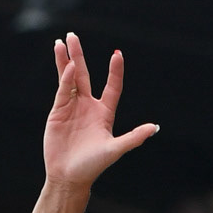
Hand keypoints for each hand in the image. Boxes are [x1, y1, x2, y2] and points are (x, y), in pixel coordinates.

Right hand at [43, 33, 157, 188]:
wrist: (69, 177)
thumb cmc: (93, 166)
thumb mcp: (115, 150)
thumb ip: (134, 138)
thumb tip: (154, 128)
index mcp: (104, 113)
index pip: (112, 87)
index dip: (115, 72)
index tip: (117, 54)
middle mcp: (88, 107)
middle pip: (85, 75)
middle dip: (80, 55)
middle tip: (73, 35)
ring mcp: (72, 107)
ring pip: (70, 78)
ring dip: (67, 60)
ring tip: (63, 42)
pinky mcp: (58, 111)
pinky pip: (62, 89)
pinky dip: (64, 77)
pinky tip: (67, 64)